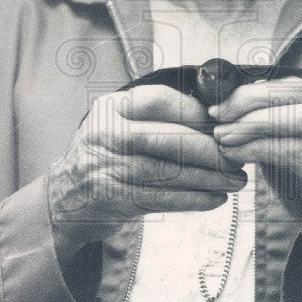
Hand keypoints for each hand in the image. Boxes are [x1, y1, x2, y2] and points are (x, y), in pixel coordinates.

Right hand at [48, 85, 246, 245]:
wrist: (65, 198)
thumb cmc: (106, 157)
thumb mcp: (119, 126)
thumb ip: (155, 118)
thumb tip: (214, 119)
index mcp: (111, 108)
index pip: (159, 101)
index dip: (195, 112)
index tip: (223, 124)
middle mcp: (105, 134)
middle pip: (168, 139)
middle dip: (210, 150)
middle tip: (237, 158)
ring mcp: (106, 167)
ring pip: (168, 171)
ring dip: (209, 178)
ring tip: (235, 181)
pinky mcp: (113, 199)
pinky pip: (162, 198)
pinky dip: (193, 200)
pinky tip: (215, 199)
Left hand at [210, 77, 301, 262]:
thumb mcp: (286, 154)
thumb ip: (268, 131)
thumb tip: (227, 113)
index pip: (292, 85)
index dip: (254, 89)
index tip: (220, 102)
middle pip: (298, 93)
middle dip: (251, 100)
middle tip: (217, 115)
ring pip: (300, 118)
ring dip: (253, 123)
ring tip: (223, 135)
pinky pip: (296, 151)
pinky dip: (259, 148)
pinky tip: (236, 154)